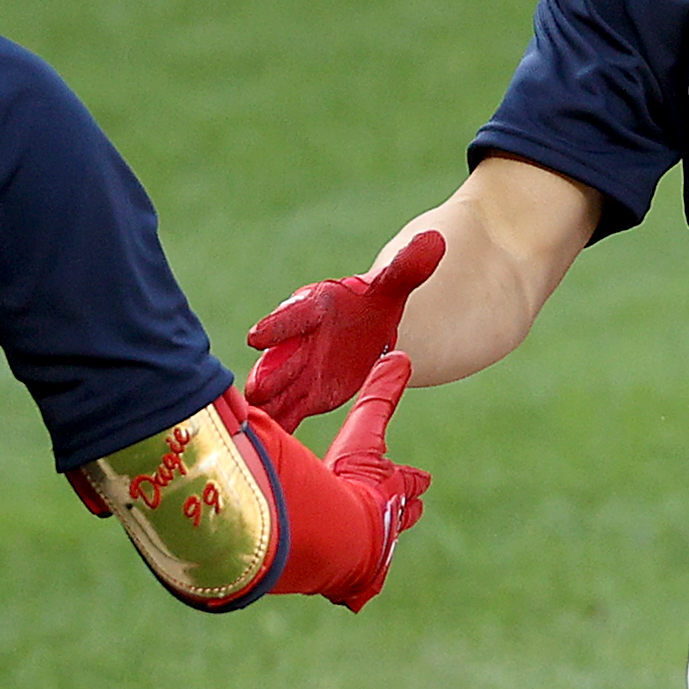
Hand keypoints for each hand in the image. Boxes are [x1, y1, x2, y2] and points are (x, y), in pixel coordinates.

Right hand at [244, 230, 443, 427]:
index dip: (277, 326)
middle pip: (281, 357)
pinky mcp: (306, 394)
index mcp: (316, 308)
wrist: (368, 327)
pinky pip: (288, 410)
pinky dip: (278, 425)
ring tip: (253, 420)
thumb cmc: (372, 303)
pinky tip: (266, 447)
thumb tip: (435, 241)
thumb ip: (406, 269)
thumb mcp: (390, 288)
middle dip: (269, 374)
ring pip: (279, 387)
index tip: (256, 337)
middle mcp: (300, 340)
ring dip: (269, 405)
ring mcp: (300, 369)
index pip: (295, 315)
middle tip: (255, 390)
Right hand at [303, 351, 428, 611]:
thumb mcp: (363, 434)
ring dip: (377, 547)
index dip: (412, 479)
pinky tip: (351, 593)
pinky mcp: (353, 584)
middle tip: (413, 511)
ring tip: (374, 552)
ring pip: (379, 552)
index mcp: (388, 492)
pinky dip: (353, 586)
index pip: (406, 481)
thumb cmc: (350, 484)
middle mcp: (386, 525)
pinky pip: (355, 586)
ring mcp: (372, 557)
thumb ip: (379, 396)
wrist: (339, 537)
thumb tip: (402, 354)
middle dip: (405, 511)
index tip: (424, 480)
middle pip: (401, 516)